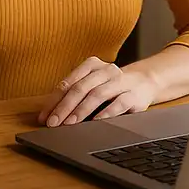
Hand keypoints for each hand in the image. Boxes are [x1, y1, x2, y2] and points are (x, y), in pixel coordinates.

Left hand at [38, 57, 158, 126]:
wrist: (145, 82)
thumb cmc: (111, 87)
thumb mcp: (93, 86)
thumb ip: (74, 95)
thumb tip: (51, 115)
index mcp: (91, 65)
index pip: (68, 83)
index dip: (54, 101)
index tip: (44, 117)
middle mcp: (105, 70)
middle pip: (80, 88)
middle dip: (64, 107)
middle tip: (53, 123)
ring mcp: (120, 81)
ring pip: (97, 94)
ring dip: (81, 110)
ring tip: (70, 124)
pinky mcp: (134, 94)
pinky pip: (119, 104)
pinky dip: (106, 113)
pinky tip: (96, 122)